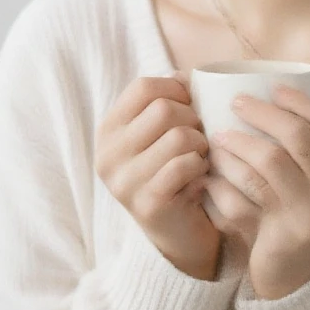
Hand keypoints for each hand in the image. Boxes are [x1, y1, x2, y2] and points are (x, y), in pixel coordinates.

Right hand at [95, 74, 220, 280]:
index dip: (176, 89)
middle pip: (164, 108)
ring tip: (199, 159)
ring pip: (179, 136)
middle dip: (194, 119)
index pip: (143, 87)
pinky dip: (201, 167)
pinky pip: (185, 165)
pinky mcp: (147, 204)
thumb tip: (181, 74)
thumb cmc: (175, 173)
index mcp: (109, 131)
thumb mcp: (161, 134)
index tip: (190, 106)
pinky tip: (199, 178)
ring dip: (201, 145)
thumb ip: (166, 102)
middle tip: (198, 139)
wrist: (180, 235)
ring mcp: (124, 182)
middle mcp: (108, 155)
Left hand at [199, 86, 309, 299]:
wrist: (297, 277)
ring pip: (272, 160)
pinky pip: (251, 191)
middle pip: (301, 136)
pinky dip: (228, 175)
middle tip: (237, 102)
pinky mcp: (286, 232)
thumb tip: (277, 94)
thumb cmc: (300, 215)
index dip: (303, 102)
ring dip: (240, 142)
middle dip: (265, 113)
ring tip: (218, 134)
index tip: (275, 90)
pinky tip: (212, 168)